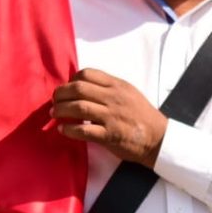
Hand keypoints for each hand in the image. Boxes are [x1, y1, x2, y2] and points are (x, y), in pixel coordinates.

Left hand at [51, 68, 166, 165]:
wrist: (158, 138)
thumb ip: (108, 87)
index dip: (71, 80)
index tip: (66, 89)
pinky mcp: (109, 135)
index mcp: (117, 86)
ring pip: (78, 107)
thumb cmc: (141, 115)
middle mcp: (113, 98)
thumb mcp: (128, 92)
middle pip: (78, 89)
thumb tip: (84, 85)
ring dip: (61, 110)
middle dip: (60, 94)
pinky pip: (83, 131)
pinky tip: (62, 130)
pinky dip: (69, 130)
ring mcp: (111, 117)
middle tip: (54, 101)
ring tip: (54, 114)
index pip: (87, 74)